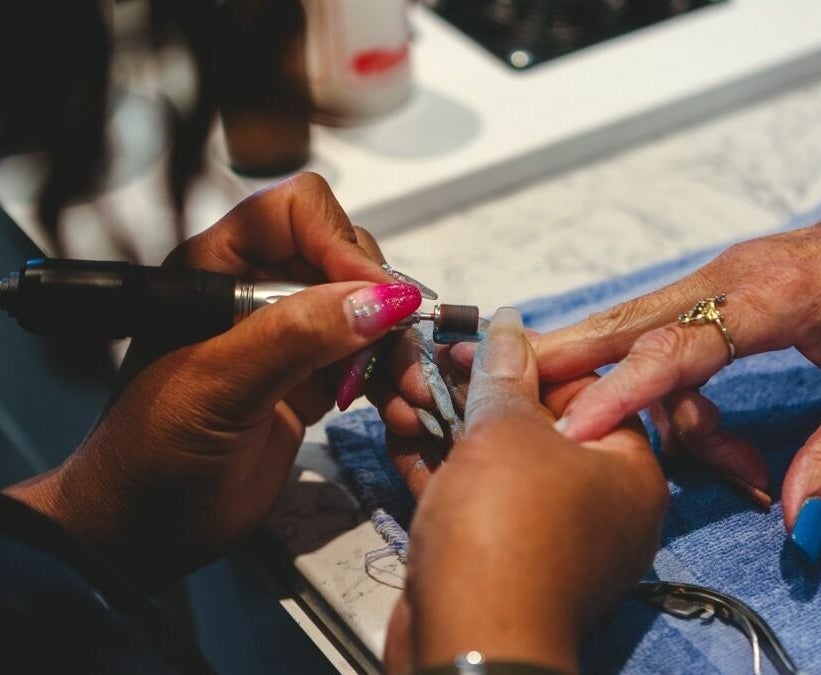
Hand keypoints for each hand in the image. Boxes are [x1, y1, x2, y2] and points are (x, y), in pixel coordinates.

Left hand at [5, 173, 419, 586]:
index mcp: (217, 270)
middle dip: (382, 303)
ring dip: (397, 349)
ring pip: (366, 310)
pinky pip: (369, 358)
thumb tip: (383, 299)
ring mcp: (287, 336)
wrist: (144, 533)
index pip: (293, 213)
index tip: (376, 299)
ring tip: (409, 396)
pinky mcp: (311, 379)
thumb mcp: (218, 388)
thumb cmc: (153, 455)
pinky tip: (398, 411)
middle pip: (342, 257)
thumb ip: (295, 336)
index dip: (339, 244)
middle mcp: (257, 291)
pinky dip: (391, 380)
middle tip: (400, 355)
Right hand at [384, 308, 667, 673]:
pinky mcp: (501, 560)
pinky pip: (475, 501)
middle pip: (533, 427)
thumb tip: (509, 323)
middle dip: (473, 395)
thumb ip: (506, 374)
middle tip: (428, 365)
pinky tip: (400, 436)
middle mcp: (598, 506)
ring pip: (496, 465)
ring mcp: (549, 538)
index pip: (584, 391)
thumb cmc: (504, 522)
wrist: (468, 642)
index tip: (472, 340)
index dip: (524, 359)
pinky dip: (440, 471)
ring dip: (445, 429)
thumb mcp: (506, 432)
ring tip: (401, 395)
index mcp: (627, 471)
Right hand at [536, 169, 820, 560]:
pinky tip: (667, 411)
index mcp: (772, 296)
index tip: (566, 431)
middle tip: (490, 378)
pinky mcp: (730, 281)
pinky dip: (653, 372)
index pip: (672, 351)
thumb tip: (795, 523)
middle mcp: (730, 277)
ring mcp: (726, 274)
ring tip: (690, 453)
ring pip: (642, 329)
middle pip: (624, 323)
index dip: (615, 394)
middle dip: (558, 358)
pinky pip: (670, 329)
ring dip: (630, 388)